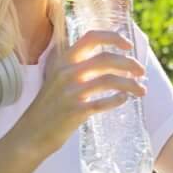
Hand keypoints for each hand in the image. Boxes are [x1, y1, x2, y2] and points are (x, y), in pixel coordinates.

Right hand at [12, 22, 146, 156]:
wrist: (29, 135)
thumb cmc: (48, 108)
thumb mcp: (56, 79)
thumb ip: (76, 67)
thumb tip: (108, 61)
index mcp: (62, 61)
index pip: (90, 37)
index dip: (113, 38)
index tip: (128, 45)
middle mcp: (66, 73)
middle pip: (106, 58)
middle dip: (129, 64)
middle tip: (142, 72)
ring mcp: (71, 92)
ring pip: (110, 80)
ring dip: (131, 84)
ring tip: (142, 90)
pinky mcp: (76, 111)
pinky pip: (104, 102)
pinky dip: (119, 99)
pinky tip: (125, 99)